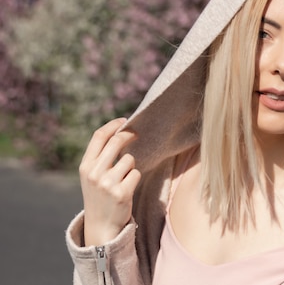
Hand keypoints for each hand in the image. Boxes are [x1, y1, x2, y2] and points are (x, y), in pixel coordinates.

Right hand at [79, 118, 140, 245]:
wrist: (101, 225)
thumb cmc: (99, 195)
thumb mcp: (92, 175)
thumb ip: (100, 157)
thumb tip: (119, 132)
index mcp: (85, 166)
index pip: (98, 137)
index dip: (113, 125)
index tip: (124, 120)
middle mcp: (94, 173)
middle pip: (116, 142)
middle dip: (128, 135)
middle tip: (135, 134)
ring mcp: (107, 183)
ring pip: (129, 159)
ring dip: (130, 166)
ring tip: (123, 179)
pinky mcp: (121, 193)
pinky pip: (136, 174)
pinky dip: (134, 178)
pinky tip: (127, 188)